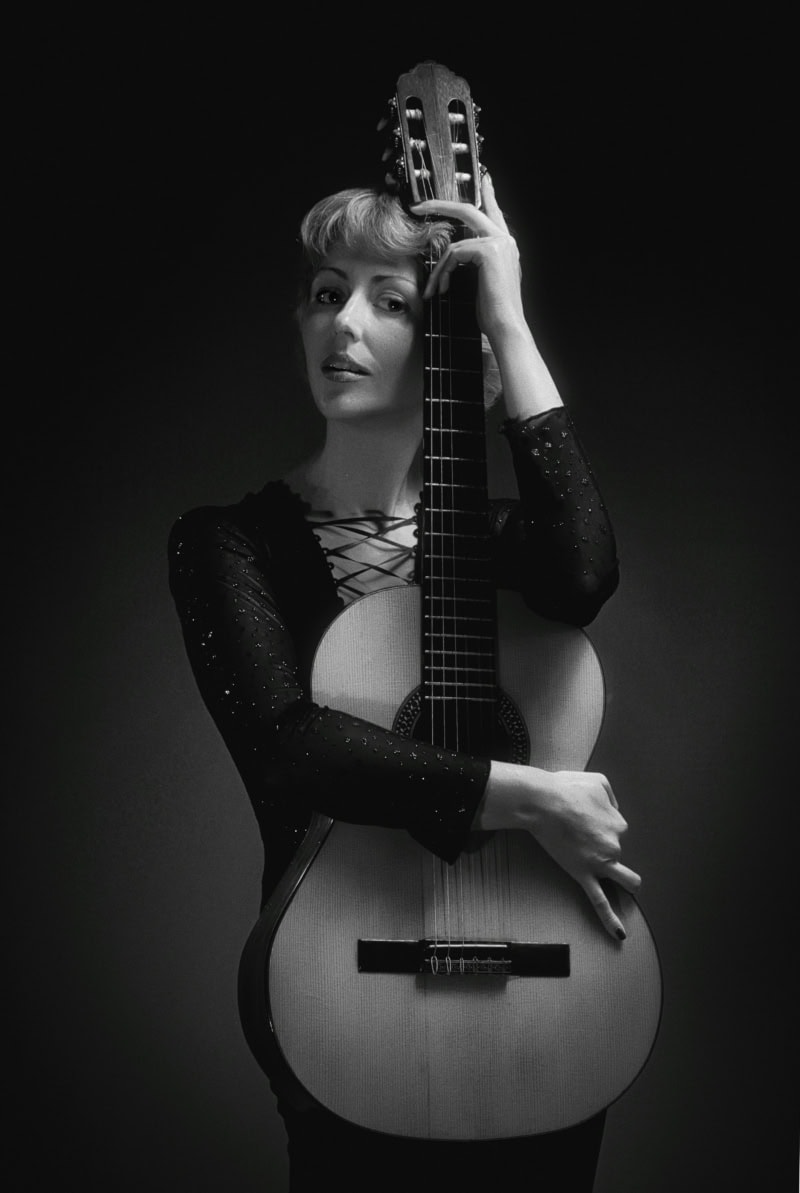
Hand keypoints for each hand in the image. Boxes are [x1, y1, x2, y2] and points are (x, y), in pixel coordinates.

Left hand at [410, 173, 526, 344]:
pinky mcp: (488, 250)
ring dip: (438, 269)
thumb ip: (477, 262)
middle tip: (420, 205)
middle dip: (441, 205)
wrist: (506, 325)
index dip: (488, 194)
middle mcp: (505, 240)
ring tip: (433, 288)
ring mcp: (498, 243)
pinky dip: (443, 273)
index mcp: (506, 246)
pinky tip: (443, 289)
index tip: (484, 179)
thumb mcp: (484, 282)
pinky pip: (454, 255)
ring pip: (455, 243)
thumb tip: (456, 257)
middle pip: (469, 210)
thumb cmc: (495, 312)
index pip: (493, 213)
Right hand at [476, 761, 641, 939]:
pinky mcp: (583, 875)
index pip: (616, 828)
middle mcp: (614, 844)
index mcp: (618, 822)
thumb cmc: (566, 788)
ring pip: (625, 878)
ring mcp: (600, 863)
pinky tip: (620, 934)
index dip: (599, 822)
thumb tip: (612, 809)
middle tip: (586, 839)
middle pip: (617, 851)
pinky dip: (611, 920)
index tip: (582, 816)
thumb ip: (611, 796)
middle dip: (606, 847)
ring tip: (625, 884)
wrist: (544, 801)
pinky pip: (600, 902)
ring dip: (626, 881)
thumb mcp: (598, 781)